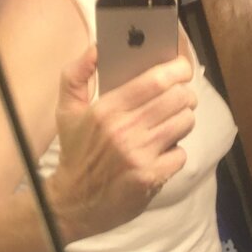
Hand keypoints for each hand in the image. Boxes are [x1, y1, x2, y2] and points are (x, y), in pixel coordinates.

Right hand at [47, 45, 195, 241]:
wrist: (74, 202)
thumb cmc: (75, 152)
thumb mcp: (66, 111)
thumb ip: (75, 74)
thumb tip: (96, 48)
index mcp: (106, 109)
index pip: (156, 80)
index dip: (178, 69)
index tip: (181, 68)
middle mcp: (124, 130)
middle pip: (178, 98)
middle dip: (184, 95)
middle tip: (177, 99)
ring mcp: (140, 155)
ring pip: (184, 123)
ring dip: (181, 122)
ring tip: (168, 125)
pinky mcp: (151, 177)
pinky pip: (181, 154)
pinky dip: (174, 153)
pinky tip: (159, 154)